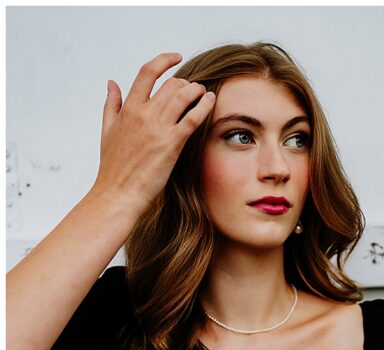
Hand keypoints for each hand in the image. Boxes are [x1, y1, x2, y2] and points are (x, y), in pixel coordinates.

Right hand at [92, 52, 215, 214]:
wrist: (117, 193)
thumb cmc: (113, 167)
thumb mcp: (107, 130)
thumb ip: (111, 104)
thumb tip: (111, 82)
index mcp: (128, 108)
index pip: (147, 72)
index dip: (164, 60)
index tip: (177, 57)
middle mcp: (143, 113)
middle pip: (171, 84)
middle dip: (187, 83)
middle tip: (195, 89)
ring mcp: (157, 128)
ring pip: (183, 96)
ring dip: (198, 91)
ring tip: (205, 94)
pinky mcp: (171, 143)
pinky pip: (192, 118)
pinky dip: (204, 106)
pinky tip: (212, 102)